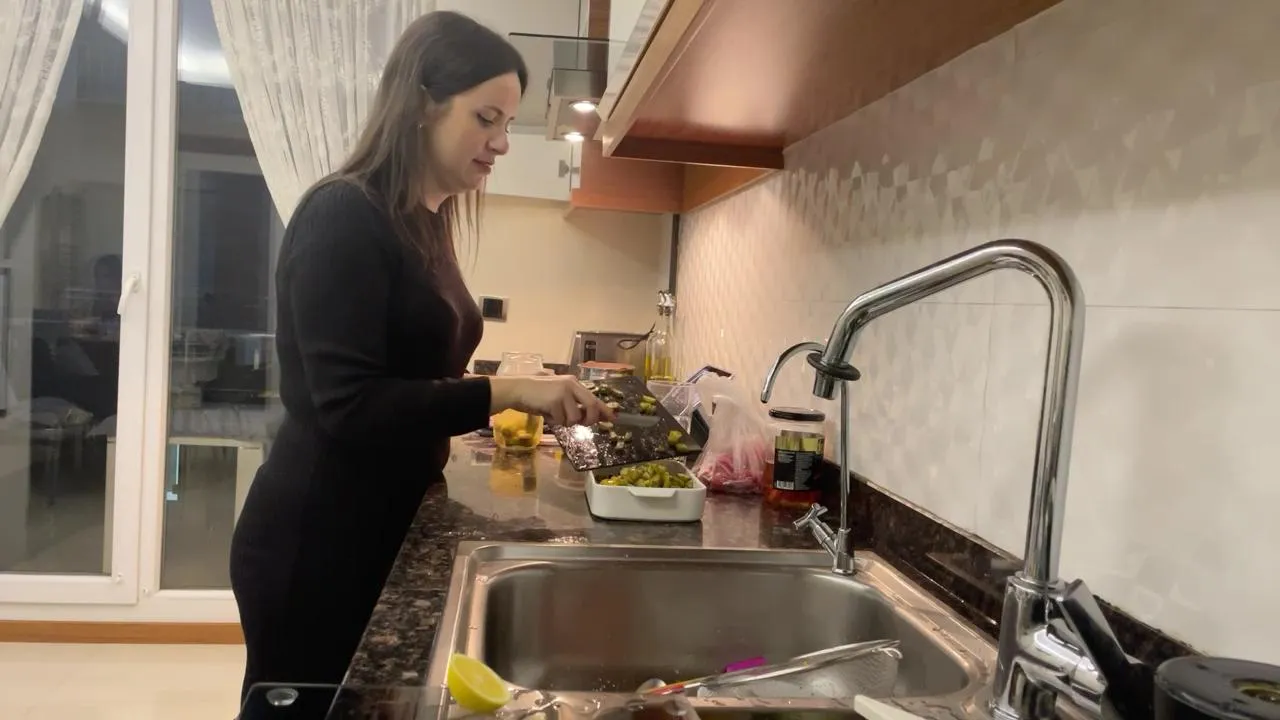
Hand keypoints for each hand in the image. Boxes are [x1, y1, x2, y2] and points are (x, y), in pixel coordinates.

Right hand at [489, 376, 613, 426]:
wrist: (518, 389)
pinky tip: (546, 413)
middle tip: (582, 423)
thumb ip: (573, 403)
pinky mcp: (555, 401)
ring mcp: (564, 393)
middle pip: (591, 407)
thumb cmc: (537, 395)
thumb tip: (590, 417)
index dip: (605, 410)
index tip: (613, 418)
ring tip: (553, 414)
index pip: (594, 398)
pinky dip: (554, 421)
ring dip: (565, 421)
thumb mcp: (558, 396)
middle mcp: (572, 385)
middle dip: (589, 419)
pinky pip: (561, 420)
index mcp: (574, 383)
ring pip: (575, 418)